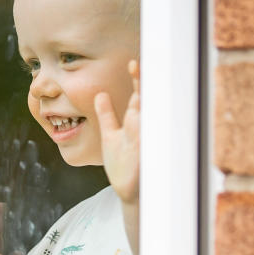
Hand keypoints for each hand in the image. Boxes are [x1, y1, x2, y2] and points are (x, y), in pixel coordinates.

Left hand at [95, 58, 140, 204]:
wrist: (130, 192)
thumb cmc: (124, 165)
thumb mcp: (111, 136)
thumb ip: (106, 115)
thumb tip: (101, 94)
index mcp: (136, 120)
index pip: (139, 94)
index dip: (137, 78)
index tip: (133, 63)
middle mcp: (144, 126)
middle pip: (148, 98)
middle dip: (146, 82)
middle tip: (141, 63)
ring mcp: (147, 139)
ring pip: (152, 113)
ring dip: (151, 98)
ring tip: (147, 78)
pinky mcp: (147, 153)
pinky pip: (151, 137)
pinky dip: (151, 126)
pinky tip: (148, 111)